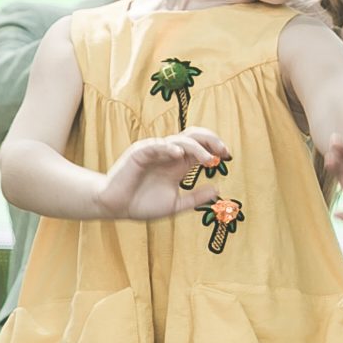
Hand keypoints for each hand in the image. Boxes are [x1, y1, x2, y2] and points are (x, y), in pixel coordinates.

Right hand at [95, 129, 229, 219]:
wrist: (115, 207)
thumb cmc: (141, 204)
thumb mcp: (174, 205)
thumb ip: (194, 198)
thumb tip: (217, 190)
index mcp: (178, 164)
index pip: (201, 148)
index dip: (216, 148)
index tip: (228, 156)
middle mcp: (169, 154)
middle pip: (194, 136)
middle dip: (212, 140)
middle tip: (224, 151)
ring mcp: (155, 151)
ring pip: (180, 140)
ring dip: (197, 148)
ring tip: (208, 159)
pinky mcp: (140, 152)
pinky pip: (157, 145)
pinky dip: (170, 148)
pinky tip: (179, 155)